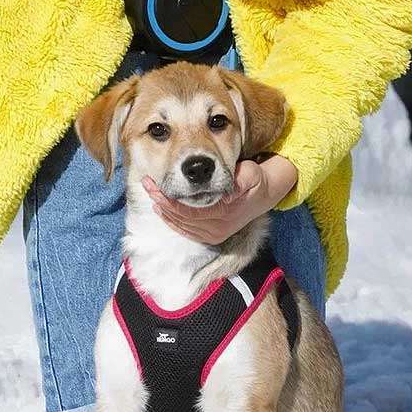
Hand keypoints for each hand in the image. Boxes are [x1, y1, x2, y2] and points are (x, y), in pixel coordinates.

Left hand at [142, 155, 297, 244]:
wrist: (263, 196)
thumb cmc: (253, 181)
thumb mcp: (251, 174)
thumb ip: (239, 181)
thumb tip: (226, 193)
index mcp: (223, 214)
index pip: (188, 210)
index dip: (169, 199)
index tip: (155, 185)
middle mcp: (217, 229)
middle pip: (181, 218)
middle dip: (161, 201)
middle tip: (147, 184)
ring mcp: (213, 235)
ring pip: (181, 226)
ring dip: (163, 211)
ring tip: (151, 193)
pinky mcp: (211, 237)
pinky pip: (186, 231)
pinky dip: (172, 221)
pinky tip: (161, 210)